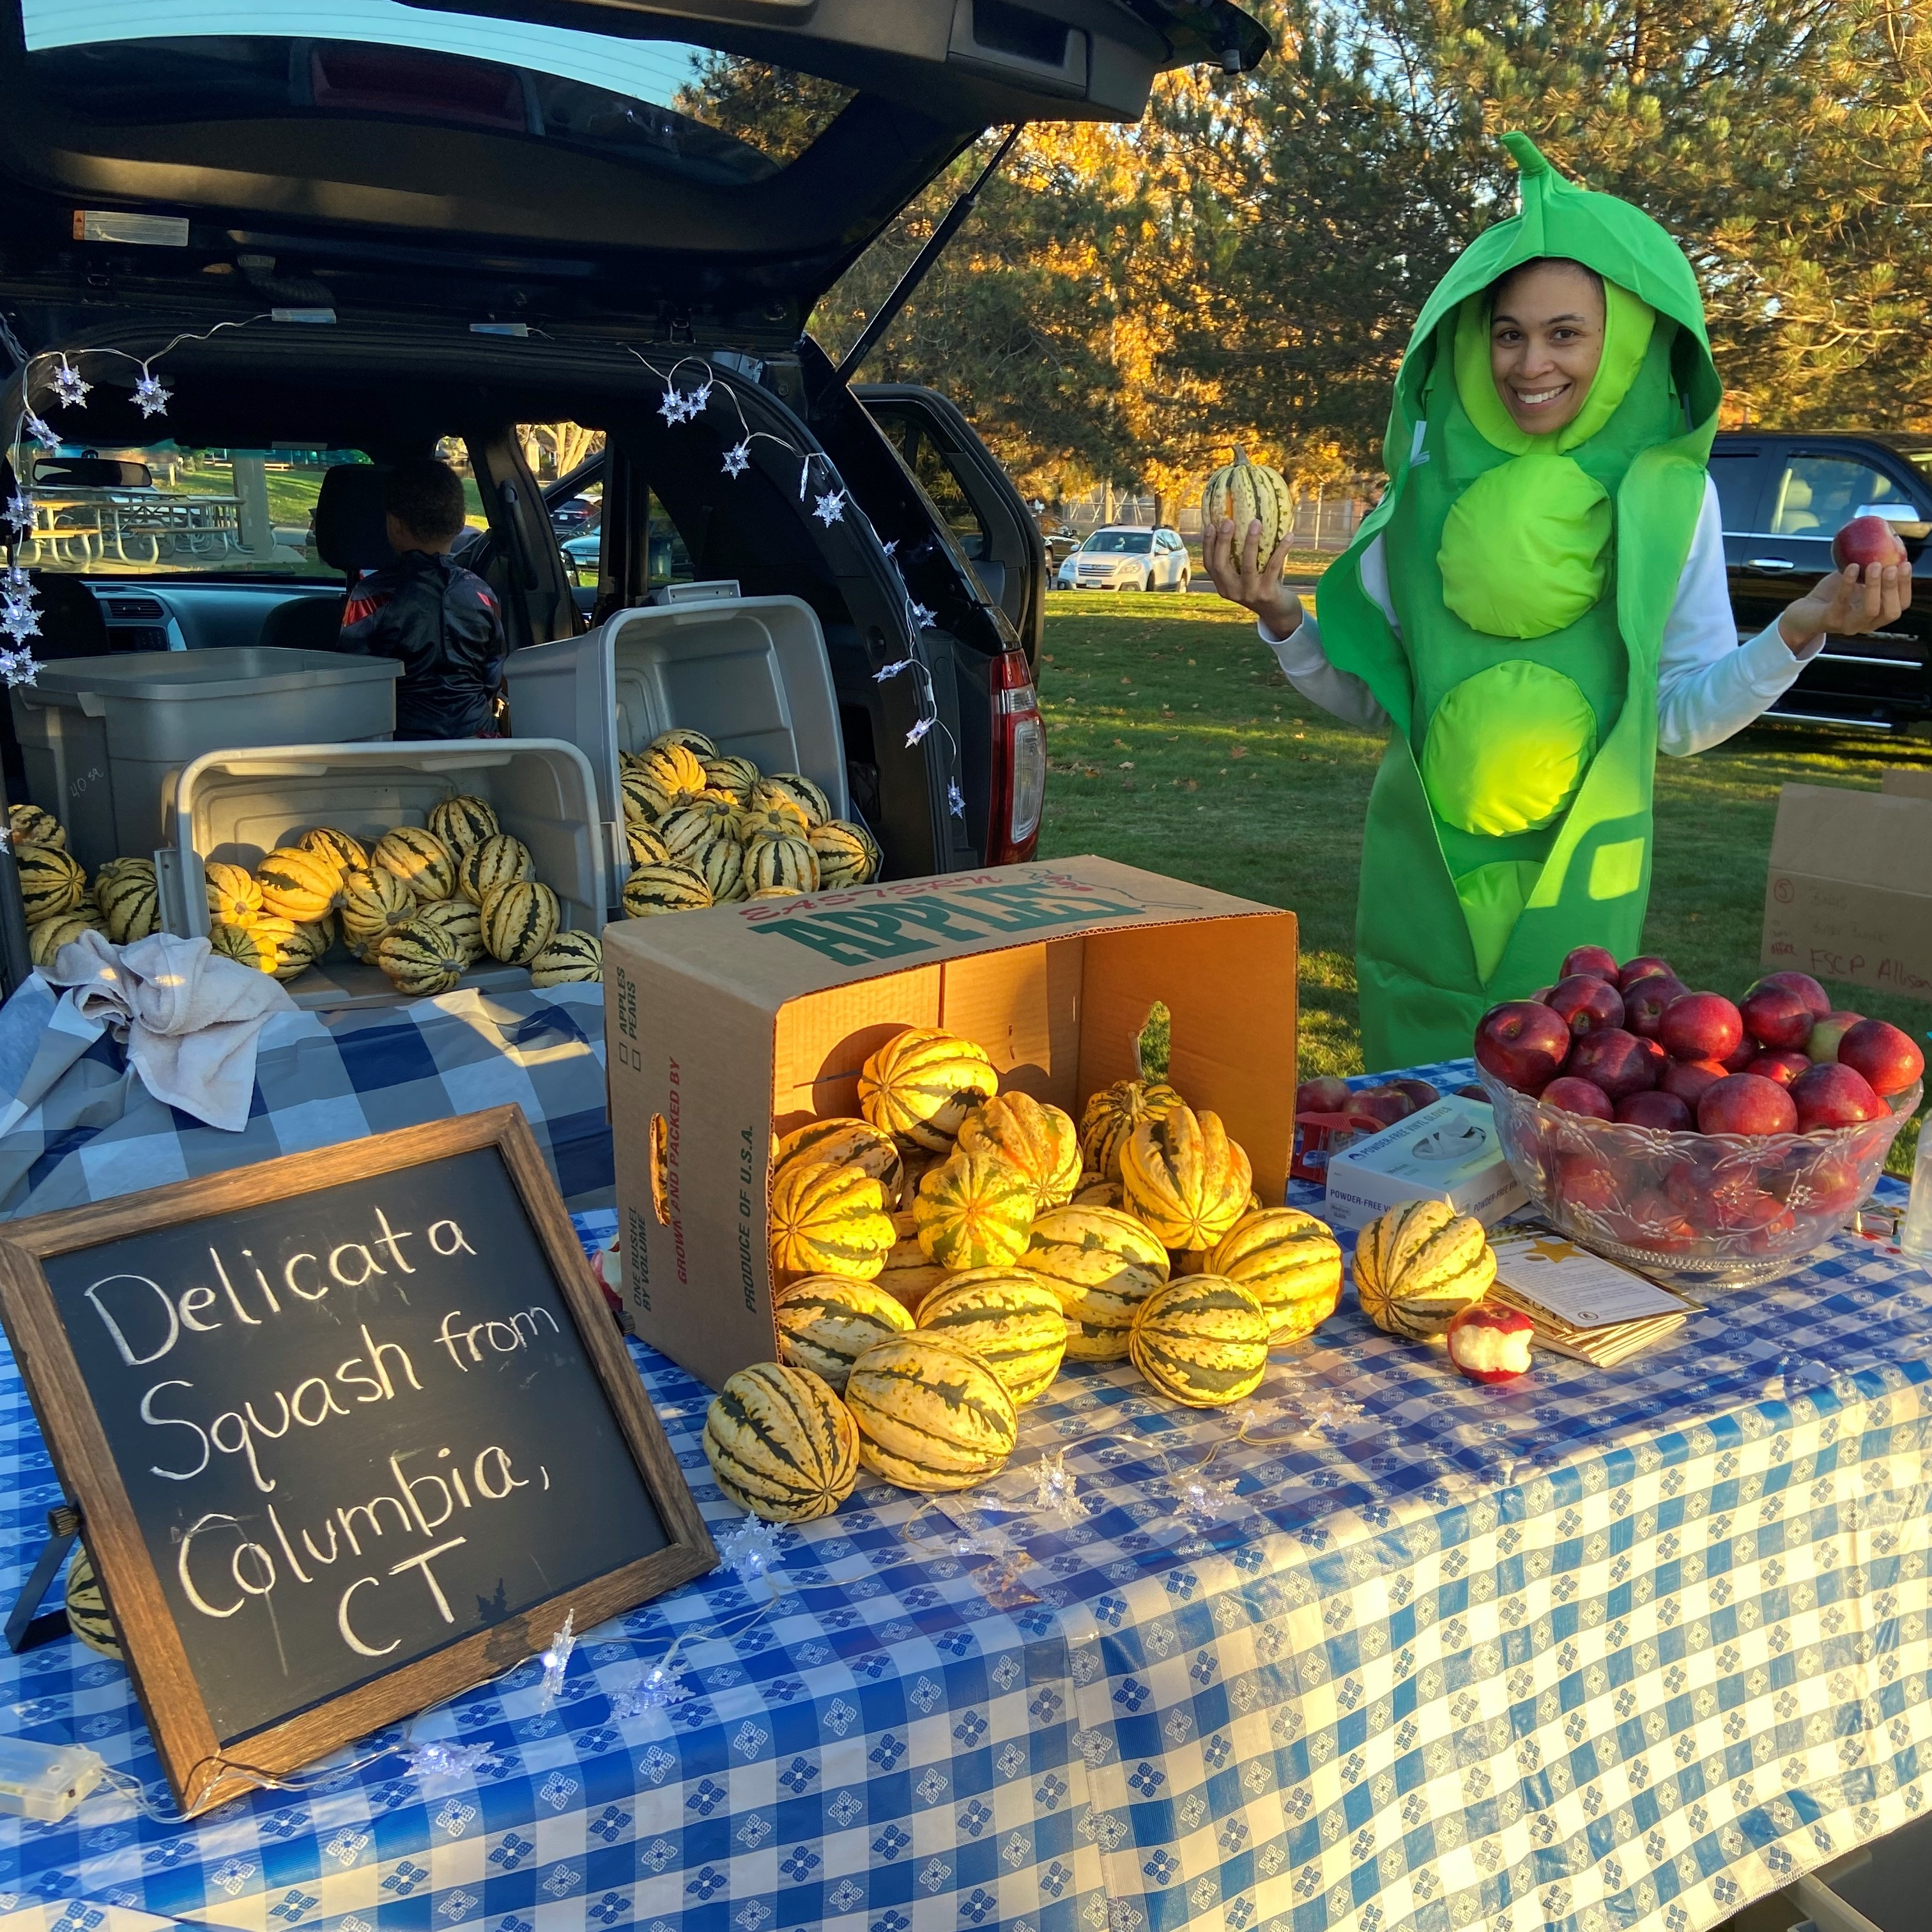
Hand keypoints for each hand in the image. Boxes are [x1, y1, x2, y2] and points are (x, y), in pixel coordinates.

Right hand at [1203, 515, 1302, 639]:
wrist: (1278, 614)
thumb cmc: (1261, 588)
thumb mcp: (1244, 578)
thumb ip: (1237, 561)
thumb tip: (1238, 524)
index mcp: (1223, 586)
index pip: (1210, 564)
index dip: (1208, 545)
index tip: (1211, 525)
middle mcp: (1233, 591)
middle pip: (1221, 565)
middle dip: (1223, 542)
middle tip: (1229, 521)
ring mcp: (1250, 594)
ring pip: (1247, 565)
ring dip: (1251, 542)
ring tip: (1256, 523)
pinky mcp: (1267, 593)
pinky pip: (1273, 567)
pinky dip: (1281, 550)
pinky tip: (1288, 536)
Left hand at [1778, 561, 1912, 651]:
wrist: (1804, 611)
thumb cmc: (1834, 593)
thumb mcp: (1857, 579)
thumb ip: (1872, 567)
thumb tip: (1889, 541)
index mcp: (1878, 614)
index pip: (1901, 604)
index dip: (1906, 586)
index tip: (1905, 564)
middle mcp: (1867, 624)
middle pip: (1890, 611)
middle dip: (1893, 588)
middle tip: (1890, 566)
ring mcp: (1849, 625)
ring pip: (1870, 610)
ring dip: (1874, 587)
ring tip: (1873, 565)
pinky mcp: (1831, 621)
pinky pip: (1842, 602)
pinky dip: (1847, 583)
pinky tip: (1851, 567)